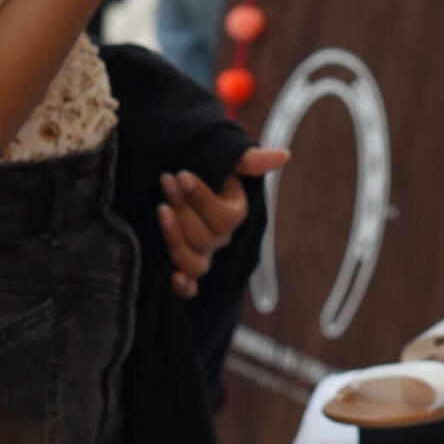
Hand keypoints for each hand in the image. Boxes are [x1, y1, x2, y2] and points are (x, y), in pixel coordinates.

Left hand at [158, 146, 288, 297]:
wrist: (174, 172)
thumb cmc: (202, 161)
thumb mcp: (225, 156)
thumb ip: (249, 159)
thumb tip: (283, 156)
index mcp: (234, 212)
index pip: (225, 219)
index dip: (202, 199)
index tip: (182, 175)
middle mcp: (221, 237)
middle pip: (207, 240)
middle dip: (184, 209)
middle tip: (167, 179)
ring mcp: (202, 253)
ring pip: (196, 263)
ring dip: (176, 238)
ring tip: (160, 209)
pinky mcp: (182, 263)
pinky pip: (190, 287)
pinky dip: (184, 286)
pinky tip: (173, 277)